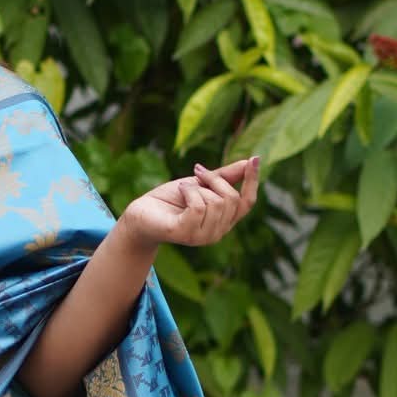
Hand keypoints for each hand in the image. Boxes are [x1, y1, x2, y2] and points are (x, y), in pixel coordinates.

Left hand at [122, 155, 259, 251]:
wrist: (141, 213)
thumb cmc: (170, 200)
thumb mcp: (200, 183)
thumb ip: (225, 176)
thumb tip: (250, 161)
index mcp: (223, 220)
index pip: (247, 203)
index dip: (252, 181)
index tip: (255, 159)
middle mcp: (217, 232)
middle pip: (231, 198)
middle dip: (214, 179)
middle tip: (196, 172)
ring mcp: (203, 237)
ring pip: (216, 202)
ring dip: (197, 187)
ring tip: (183, 188)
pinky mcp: (186, 234)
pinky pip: (199, 207)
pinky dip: (189, 192)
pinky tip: (180, 191)